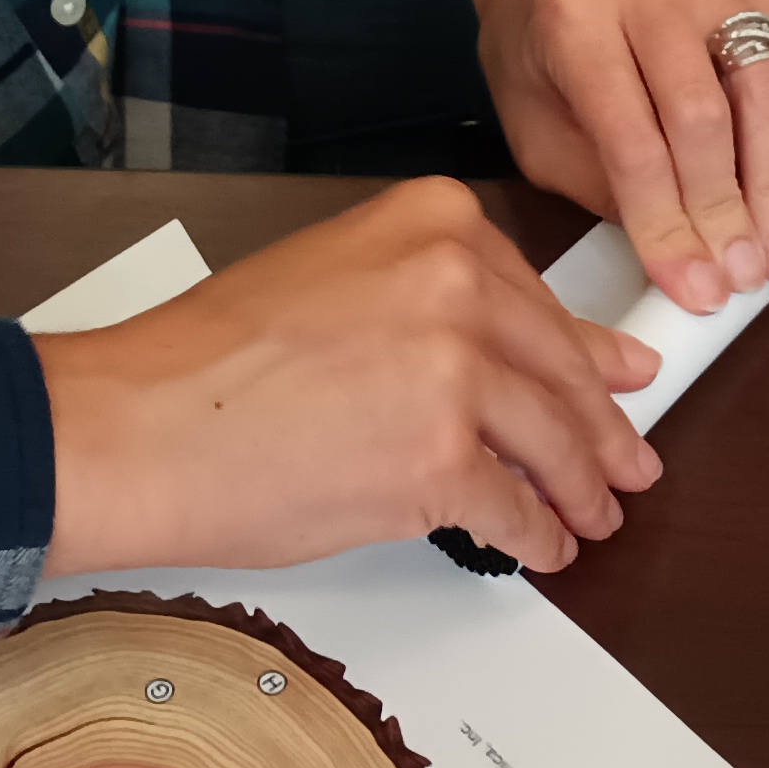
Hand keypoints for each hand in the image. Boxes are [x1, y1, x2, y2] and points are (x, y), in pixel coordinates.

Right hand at [39, 178, 662, 578]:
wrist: (141, 423)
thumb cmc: (211, 361)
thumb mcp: (336, 281)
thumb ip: (434, 301)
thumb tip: (524, 348)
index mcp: (432, 221)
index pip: (536, 296)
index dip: (583, 354)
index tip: (616, 377)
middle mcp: (454, 281)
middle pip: (559, 369)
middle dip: (601, 430)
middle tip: (627, 462)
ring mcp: (453, 371)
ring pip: (553, 441)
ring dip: (580, 490)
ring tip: (592, 514)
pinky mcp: (439, 460)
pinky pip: (514, 507)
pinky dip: (536, 535)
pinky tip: (541, 546)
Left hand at [453, 0, 768, 313]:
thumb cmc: (536, 49)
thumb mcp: (534, 124)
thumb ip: (600, 184)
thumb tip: (686, 257)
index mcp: (575, 18)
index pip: (633, 139)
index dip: (668, 225)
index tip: (696, 292)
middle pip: (706, 115)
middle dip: (730, 212)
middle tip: (746, 282)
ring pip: (766, 92)